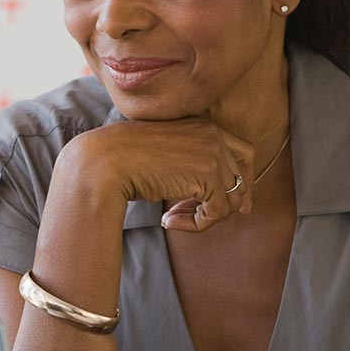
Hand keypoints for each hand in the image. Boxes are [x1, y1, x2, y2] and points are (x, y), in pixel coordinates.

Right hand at [66, 118, 255, 232]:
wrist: (105, 162)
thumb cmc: (125, 161)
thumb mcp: (167, 156)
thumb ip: (193, 167)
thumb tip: (217, 196)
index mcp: (204, 125)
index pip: (244, 152)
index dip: (243, 180)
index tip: (235, 204)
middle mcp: (213, 134)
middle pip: (242, 177)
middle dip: (227, 202)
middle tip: (205, 220)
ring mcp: (213, 153)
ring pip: (230, 199)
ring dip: (203, 217)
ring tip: (173, 218)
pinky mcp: (208, 175)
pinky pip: (216, 213)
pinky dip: (195, 225)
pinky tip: (167, 221)